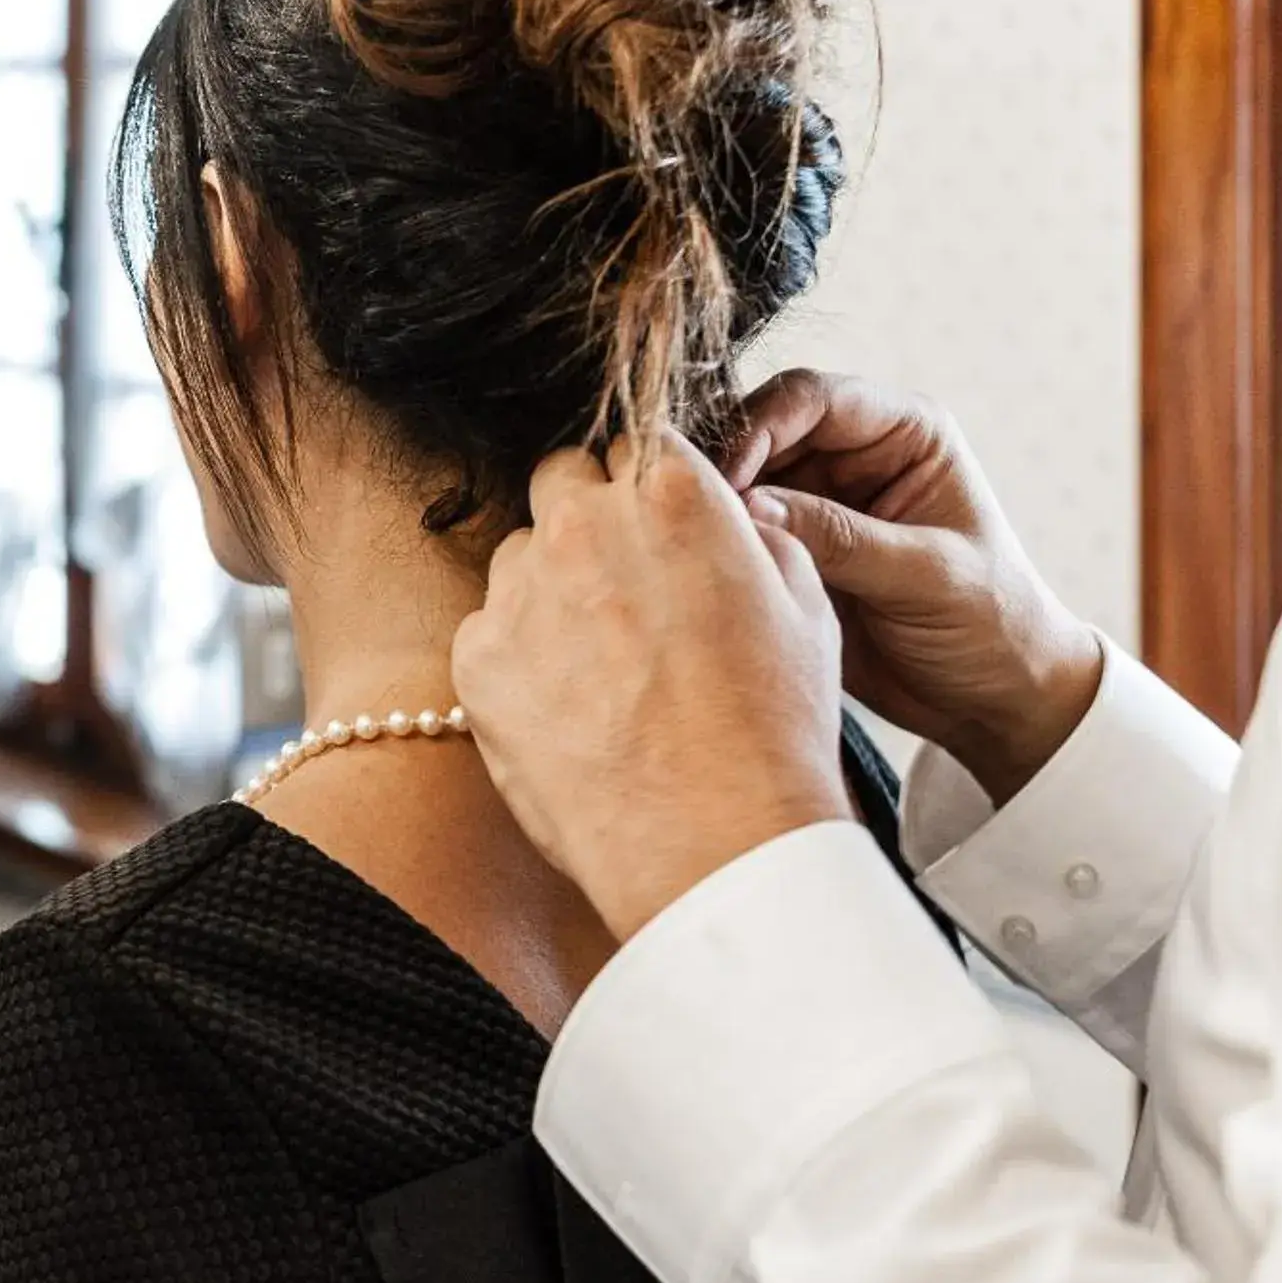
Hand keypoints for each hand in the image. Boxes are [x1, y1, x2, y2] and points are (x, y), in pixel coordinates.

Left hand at [453, 435, 853, 941]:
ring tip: (601, 668)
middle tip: (622, 589)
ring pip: (520, 556)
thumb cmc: (773, 730)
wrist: (713, 840)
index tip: (658, 531)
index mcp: (672, 492)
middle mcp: (585, 523)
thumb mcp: (805, 606)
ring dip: (550, 589)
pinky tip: (568, 708)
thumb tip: (723, 520)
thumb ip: (751, 536)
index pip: (637, 442)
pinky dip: (517, 658)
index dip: (649, 488)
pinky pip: (487, 630)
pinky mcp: (476, 658)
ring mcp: (521, 589)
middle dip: (588, 517)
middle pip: (563, 481)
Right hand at [726, 371, 1103, 803]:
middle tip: (693, 512)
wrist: (994, 700)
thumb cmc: (992, 625)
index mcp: (905, 433)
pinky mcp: (795, 550)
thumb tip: (751, 507)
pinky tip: (700, 565)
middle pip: (762, 430)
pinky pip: (738, 532)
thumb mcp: (926, 577)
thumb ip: (843, 538)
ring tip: (692, 541)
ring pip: (739, 480)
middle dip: (725, 464)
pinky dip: (716, 543)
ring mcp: (819, 502)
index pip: (813, 398)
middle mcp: (855, 455)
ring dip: (714, 505)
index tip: (731, 480)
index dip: (761, 426)